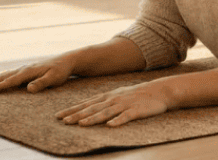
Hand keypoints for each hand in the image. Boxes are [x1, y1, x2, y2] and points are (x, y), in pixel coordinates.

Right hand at [0, 54, 76, 94]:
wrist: (66, 61)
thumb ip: (42, 83)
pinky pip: (6, 76)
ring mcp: (22, 70)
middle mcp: (22, 69)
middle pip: (0, 77)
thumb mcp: (54, 78)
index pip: (10, 81)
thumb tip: (28, 89)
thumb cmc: (61, 71)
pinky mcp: (23, 71)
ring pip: (1, 76)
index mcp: (28, 71)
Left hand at [56, 81, 172, 127]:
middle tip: (63, 121)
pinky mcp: (136, 111)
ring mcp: (125, 105)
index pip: (86, 104)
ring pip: (106, 112)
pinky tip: (110, 126)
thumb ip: (102, 102)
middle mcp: (113, 100)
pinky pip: (126, 116)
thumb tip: (85, 109)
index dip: (72, 110)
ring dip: (93, 118)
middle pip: (93, 108)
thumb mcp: (117, 95)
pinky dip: (117, 121)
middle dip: (77, 115)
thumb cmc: (136, 95)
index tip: (58, 116)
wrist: (159, 91)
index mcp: (108, 96)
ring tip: (81, 124)